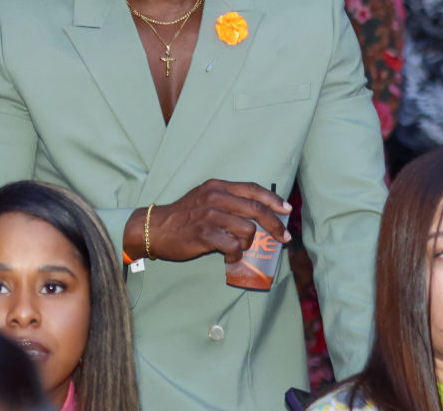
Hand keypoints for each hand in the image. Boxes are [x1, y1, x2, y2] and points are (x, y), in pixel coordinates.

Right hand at [125, 180, 292, 263]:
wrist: (155, 228)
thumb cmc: (184, 215)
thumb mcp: (206, 197)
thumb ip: (228, 200)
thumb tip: (257, 211)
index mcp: (219, 186)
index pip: (253, 189)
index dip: (273, 200)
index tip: (287, 210)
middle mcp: (216, 197)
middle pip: (256, 209)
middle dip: (275, 225)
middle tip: (284, 238)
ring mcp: (211, 216)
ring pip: (248, 229)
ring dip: (249, 243)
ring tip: (240, 248)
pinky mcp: (205, 234)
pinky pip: (233, 246)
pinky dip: (236, 254)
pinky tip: (230, 256)